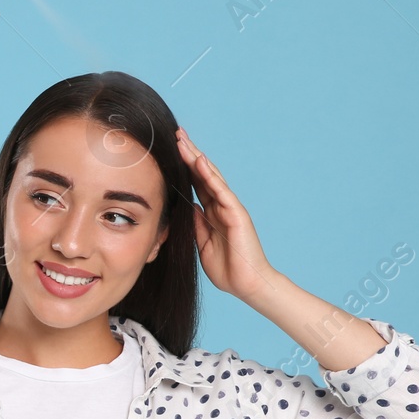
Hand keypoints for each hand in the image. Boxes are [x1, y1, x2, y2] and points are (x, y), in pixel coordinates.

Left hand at [176, 127, 281, 301]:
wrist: (247, 285)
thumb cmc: (227, 269)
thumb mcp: (201, 243)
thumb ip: (195, 224)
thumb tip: (187, 206)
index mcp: (211, 213)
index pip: (195, 183)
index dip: (183, 167)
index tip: (170, 149)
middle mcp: (221, 206)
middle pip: (202, 174)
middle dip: (189, 154)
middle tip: (176, 133)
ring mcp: (230, 208)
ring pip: (211, 177)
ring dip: (196, 157)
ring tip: (183, 140)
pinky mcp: (237, 214)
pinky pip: (221, 191)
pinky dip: (210, 175)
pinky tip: (200, 161)